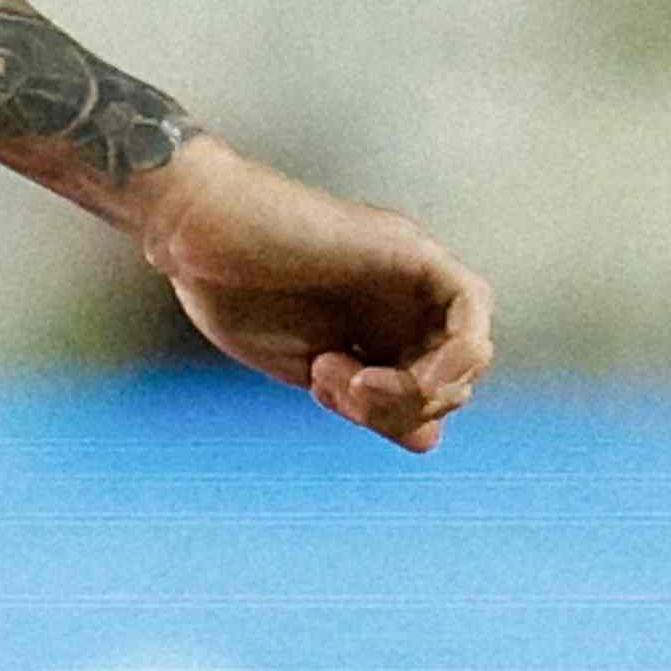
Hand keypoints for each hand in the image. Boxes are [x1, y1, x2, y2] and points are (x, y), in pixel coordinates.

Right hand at [133, 140, 494, 451]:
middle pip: (451, 380)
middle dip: (399, 408)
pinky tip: (398, 373)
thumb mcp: (309, 367)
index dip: (388, 416)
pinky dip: (454, 353)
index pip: (426, 394)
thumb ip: (370, 401)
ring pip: (469, 353)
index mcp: (378, 328)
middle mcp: (404, 302)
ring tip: (349, 377)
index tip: (321, 394)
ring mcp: (411, 276)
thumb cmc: (231, 290)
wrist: (197, 231)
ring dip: (416, 389)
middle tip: (329, 380)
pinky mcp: (413, 252)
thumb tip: (430, 439)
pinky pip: (472, 306)